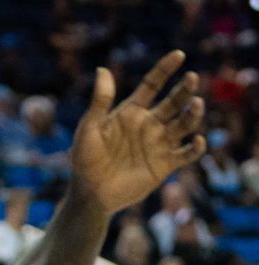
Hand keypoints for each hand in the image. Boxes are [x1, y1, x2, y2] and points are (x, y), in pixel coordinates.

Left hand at [70, 50, 204, 214]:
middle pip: (174, 101)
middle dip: (184, 89)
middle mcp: (148, 124)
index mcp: (130, 112)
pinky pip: (187, 153)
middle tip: (192, 78)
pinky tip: (196, 140)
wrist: (90, 193)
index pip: (152, 85)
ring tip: (195, 105)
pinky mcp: (165, 164)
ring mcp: (158, 143)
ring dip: (192, 114)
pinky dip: (195, 147)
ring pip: (184, 123)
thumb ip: (100, 102)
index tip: (179, 55)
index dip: (165, 69)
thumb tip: (102, 69)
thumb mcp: (89, 129)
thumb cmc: (85, 160)